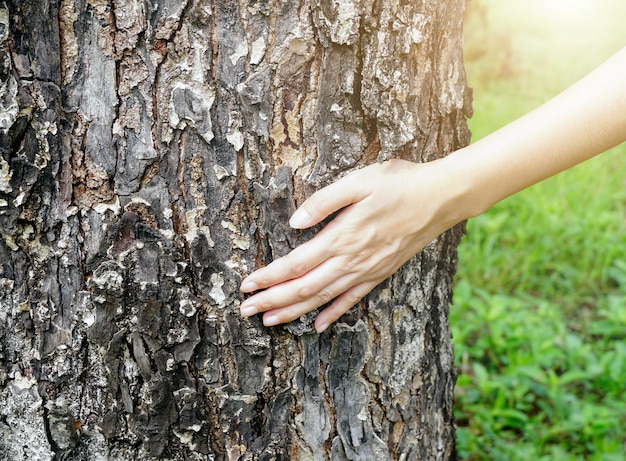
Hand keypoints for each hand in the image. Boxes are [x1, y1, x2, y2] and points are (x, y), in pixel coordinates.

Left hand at [239, 158, 466, 332]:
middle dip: (271, 301)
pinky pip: (352, 299)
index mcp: (341, 237)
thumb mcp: (358, 182)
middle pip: (303, 287)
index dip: (268, 277)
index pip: (295, 264)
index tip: (246, 285)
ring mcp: (366, 271)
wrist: (440, 199)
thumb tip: (294, 223)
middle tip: (245, 311)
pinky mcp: (380, 273)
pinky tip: (319, 324)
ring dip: (294, 311)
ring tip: (269, 322)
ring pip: (322, 298)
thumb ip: (323, 202)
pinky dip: (333, 313)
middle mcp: (351, 260)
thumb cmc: (398, 184)